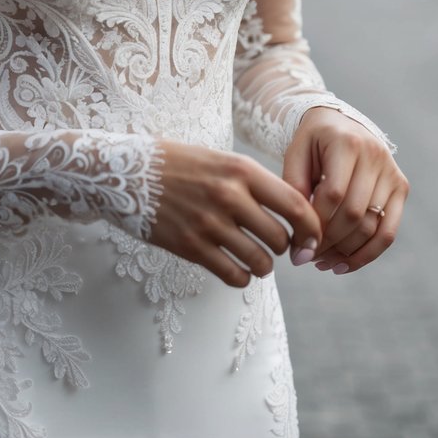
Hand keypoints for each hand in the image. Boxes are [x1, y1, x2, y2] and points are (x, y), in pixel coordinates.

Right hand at [148, 140, 322, 287]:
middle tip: (275, 246)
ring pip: (261, 262)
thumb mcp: (219, 160)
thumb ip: (254, 183)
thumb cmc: (178, 164)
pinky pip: (233, 275)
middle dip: (284, 248)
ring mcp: (209, 223)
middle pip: (280, 238)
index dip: (311, 228)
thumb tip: (294, 213)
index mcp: (240, 169)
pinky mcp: (191, 247)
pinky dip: (241, 277)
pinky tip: (234, 267)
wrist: (126, 172)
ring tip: (255, 258)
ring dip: (263, 265)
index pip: (295, 205)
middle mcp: (229, 195)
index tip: (311, 239)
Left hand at [283, 108, 408, 273]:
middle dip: (329, 241)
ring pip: (372, 226)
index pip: (333, 194)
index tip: (297, 243)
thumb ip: (294, 189)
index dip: (315, 223)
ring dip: (346, 252)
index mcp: (347, 142)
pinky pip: (389, 231)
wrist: (339, 122)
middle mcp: (375, 155)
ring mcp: (392, 172)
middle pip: (354, 213)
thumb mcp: (296, 155)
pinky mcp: (401, 187)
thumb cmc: (312, 142)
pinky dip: (367, 254)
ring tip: (322, 262)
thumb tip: (300, 238)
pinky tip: (344, 265)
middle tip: (307, 257)